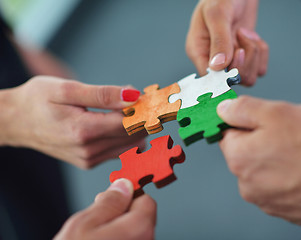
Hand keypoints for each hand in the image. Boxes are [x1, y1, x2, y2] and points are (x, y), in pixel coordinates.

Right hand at [0, 76, 144, 168]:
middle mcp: (89, 151)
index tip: (152, 98)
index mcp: (84, 131)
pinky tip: (123, 122)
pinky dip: (126, 137)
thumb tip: (133, 96)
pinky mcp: (89, 161)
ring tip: (136, 109)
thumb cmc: (37, 101)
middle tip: (147, 101)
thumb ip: (103, 94)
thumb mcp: (67, 89)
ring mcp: (89, 159)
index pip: (128, 123)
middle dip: (143, 118)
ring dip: (137, 128)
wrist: (16, 121)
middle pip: (132, 136)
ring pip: (128, 146)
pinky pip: (118, 151)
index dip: (144, 110)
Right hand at [55, 179, 156, 239]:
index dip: (129, 195)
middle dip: (121, 213)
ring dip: (118, 229)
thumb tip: (123, 186)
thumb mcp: (85, 223)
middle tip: (97, 218)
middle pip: (141, 218)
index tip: (113, 196)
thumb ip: (109, 202)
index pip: (146, 201)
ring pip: (134, 233)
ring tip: (94, 237)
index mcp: (140, 228)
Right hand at [186, 0, 268, 84]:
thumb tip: (218, 66)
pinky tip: (252, 38)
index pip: (209, 78)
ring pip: (247, 78)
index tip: (236, 53)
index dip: (225, 73)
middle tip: (241, 36)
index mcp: (199, 52)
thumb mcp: (217, 14)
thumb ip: (219, 40)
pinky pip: (259, 69)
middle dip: (243, 60)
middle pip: (232, 81)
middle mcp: (213, 60)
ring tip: (245, 34)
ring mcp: (231, 61)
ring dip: (253, 56)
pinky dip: (261, 54)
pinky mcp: (246, 58)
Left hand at [217, 96, 300, 223]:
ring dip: (274, 161)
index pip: (227, 134)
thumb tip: (223, 109)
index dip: (244, 123)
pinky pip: (278, 187)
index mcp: (238, 157)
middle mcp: (246, 183)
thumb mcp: (276, 112)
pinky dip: (287, 178)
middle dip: (261, 141)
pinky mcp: (283, 209)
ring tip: (299, 153)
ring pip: (262, 171)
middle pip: (245, 153)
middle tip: (287, 135)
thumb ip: (243, 109)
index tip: (258, 121)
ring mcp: (264, 199)